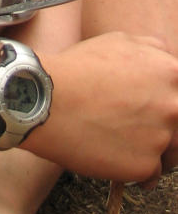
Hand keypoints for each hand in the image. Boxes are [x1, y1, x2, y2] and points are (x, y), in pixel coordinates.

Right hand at [30, 32, 177, 181]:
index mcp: (171, 73)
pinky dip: (136, 169)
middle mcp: (174, 106)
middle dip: (166, 126)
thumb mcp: (116, 40)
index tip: (157, 104)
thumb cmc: (77, 68)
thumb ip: (151, 48)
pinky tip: (115, 156)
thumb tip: (166, 56)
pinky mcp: (146, 165)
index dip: (169, 99)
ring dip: (154, 149)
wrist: (47, 100)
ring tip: (124, 141)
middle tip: (140, 125)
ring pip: (171, 152)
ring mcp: (162, 137)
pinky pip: (151, 173)